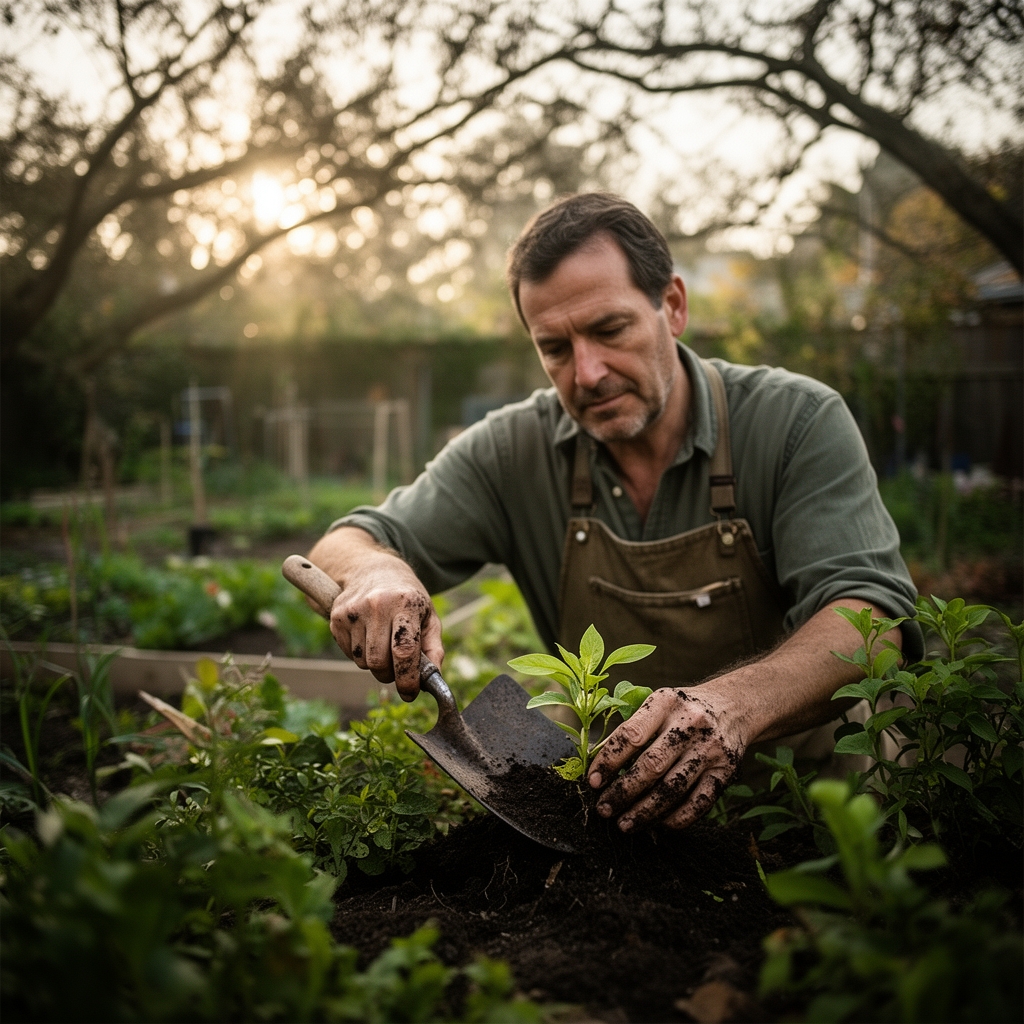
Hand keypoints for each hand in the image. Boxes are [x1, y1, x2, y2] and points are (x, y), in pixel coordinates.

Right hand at [328, 562, 442, 700]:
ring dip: (375, 665)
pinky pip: (349, 654)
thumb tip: (433, 679)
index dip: (407, 679)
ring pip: (363, 662)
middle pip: (379, 663)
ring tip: (383, 645)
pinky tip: (368, 636)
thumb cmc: (406, 598)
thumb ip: (434, 648)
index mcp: (405, 604)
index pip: (404, 651)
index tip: (410, 693)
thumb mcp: (428, 616)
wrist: (371, 569)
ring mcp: (353, 611)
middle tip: (398, 669)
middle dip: (390, 675)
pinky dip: (361, 655)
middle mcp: (377, 605)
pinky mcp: (337, 617)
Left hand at [587, 687, 744, 830]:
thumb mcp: (657, 705)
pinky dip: (678, 817)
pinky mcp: (726, 772)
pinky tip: (659, 824)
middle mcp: (691, 725)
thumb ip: (631, 729)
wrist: (733, 707)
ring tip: (624, 824)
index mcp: (666, 703)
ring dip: (645, 811)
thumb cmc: (682, 710)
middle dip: (623, 792)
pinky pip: (699, 802)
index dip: (608, 761)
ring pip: (673, 788)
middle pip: (652, 765)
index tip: (593, 781)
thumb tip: (597, 760)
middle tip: (604, 809)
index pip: (632, 735)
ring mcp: (710, 750)